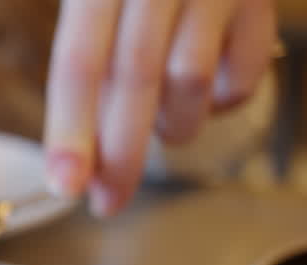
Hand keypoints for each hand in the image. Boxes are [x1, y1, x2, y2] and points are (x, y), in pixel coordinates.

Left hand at [43, 0, 276, 215]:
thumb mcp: (95, 0)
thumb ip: (85, 57)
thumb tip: (73, 149)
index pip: (79, 60)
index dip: (69, 129)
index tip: (64, 185)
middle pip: (136, 79)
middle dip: (119, 154)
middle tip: (106, 201)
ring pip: (191, 80)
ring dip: (172, 125)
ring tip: (163, 127)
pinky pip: (242, 75)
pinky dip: (220, 102)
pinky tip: (205, 94)